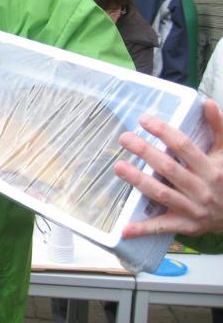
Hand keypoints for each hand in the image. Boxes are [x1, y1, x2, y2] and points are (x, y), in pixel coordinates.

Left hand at [115, 100, 222, 238]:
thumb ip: (218, 128)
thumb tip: (206, 103)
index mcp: (211, 168)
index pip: (184, 146)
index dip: (163, 131)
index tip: (143, 120)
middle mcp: (201, 188)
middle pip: (169, 168)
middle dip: (145, 152)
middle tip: (124, 138)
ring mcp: (192, 209)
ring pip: (162, 193)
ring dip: (139, 181)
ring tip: (119, 166)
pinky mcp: (184, 225)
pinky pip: (161, 227)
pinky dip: (142, 229)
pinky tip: (124, 229)